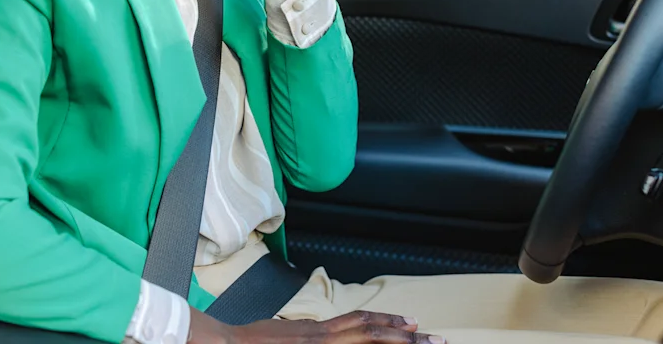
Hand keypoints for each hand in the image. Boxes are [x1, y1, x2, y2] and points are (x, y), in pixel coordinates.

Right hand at [189, 308, 442, 343]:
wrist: (228, 343)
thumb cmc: (250, 343)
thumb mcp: (284, 334)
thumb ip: (306, 336)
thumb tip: (318, 336)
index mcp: (317, 330)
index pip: (361, 322)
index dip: (388, 322)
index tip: (411, 324)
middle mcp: (323, 335)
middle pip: (373, 331)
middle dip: (406, 337)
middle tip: (435, 338)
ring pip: (367, 339)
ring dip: (397, 341)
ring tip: (424, 341)